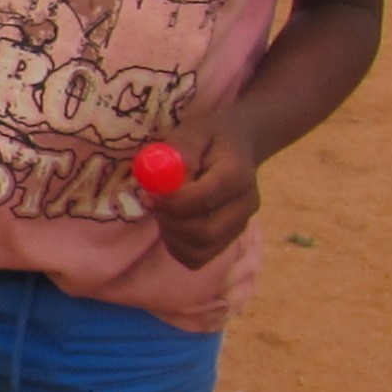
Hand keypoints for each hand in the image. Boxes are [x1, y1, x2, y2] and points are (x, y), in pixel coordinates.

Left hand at [147, 111, 258, 268]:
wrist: (234, 147)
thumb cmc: (207, 139)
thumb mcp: (191, 133)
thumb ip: (179, 152)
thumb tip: (162, 180)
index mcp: (238, 174)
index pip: (206, 198)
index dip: (171, 202)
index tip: (146, 195)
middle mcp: (246, 205)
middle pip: (205, 231)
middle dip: (169, 220)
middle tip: (152, 202)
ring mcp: (239, 226)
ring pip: (199, 249)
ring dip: (170, 233)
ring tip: (165, 209)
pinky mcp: (227, 242)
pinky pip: (196, 259)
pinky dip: (176, 246)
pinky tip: (173, 224)